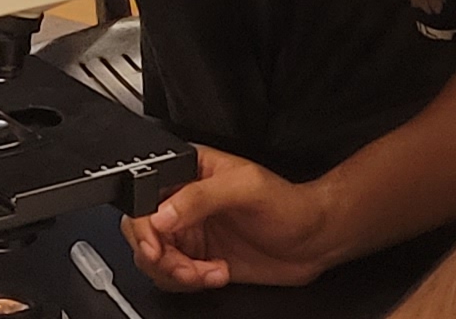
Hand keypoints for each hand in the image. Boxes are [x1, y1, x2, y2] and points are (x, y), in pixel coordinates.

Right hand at [125, 147, 347, 291]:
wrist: (313, 240)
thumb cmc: (288, 204)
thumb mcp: (245, 188)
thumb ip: (200, 197)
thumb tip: (163, 213)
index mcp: (188, 172)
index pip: (144, 197)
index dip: (143, 225)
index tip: (157, 246)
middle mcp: (182, 202)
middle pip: (142, 233)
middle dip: (161, 257)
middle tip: (187, 267)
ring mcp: (189, 233)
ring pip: (154, 260)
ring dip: (178, 273)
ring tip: (207, 271)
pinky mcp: (198, 260)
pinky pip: (172, 277)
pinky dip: (189, 283)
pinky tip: (216, 273)